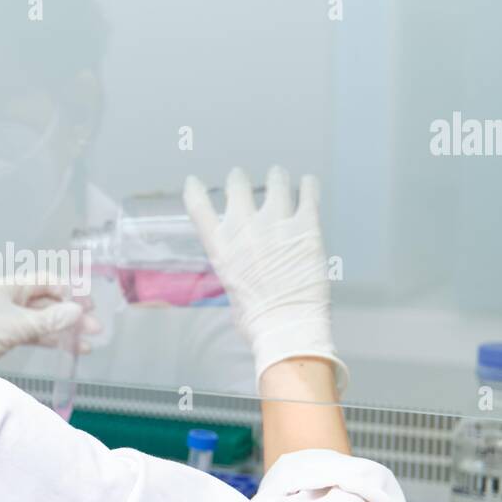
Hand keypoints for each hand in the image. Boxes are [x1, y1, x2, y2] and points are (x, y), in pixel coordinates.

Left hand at [0, 280, 99, 363]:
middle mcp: (11, 298)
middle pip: (48, 302)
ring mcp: (9, 317)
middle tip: (95, 327)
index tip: (89, 305)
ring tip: (88, 343)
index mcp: (9, 286)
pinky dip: (52, 341)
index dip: (69, 291)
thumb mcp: (15, 326)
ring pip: (44, 320)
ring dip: (66, 330)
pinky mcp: (7, 336)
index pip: (47, 281)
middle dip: (72, 314)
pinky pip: (36, 334)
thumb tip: (79, 311)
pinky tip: (70, 349)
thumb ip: (48, 320)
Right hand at [183, 166, 348, 392]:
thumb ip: (239, 275)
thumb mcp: (234, 294)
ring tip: (279, 175)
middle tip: (240, 178)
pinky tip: (308, 184)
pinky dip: (308, 187)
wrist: (287, 326)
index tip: (193, 182)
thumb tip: (247, 278)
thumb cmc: (256, 322)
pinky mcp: (306, 227)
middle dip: (238, 181)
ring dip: (276, 178)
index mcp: (221, 247)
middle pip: (237, 187)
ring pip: (276, 184)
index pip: (199, 208)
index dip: (194, 191)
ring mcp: (276, 223)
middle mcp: (244, 228)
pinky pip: (308, 196)